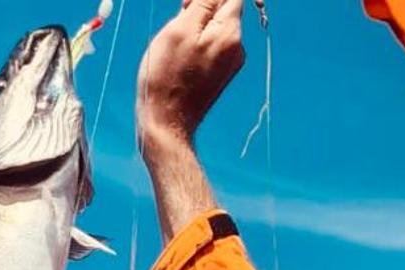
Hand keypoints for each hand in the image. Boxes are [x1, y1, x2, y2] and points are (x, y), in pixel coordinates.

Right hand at [136, 0, 246, 161]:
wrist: (167, 123)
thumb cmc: (168, 77)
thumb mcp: (182, 29)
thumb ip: (204, 1)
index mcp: (231, 32)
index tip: (187, 4)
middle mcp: (237, 46)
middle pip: (224, 6)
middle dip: (201, 5)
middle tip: (179, 17)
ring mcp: (230, 61)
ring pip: (215, 24)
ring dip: (196, 23)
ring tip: (177, 42)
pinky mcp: (220, 73)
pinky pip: (211, 43)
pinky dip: (196, 41)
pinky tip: (181, 56)